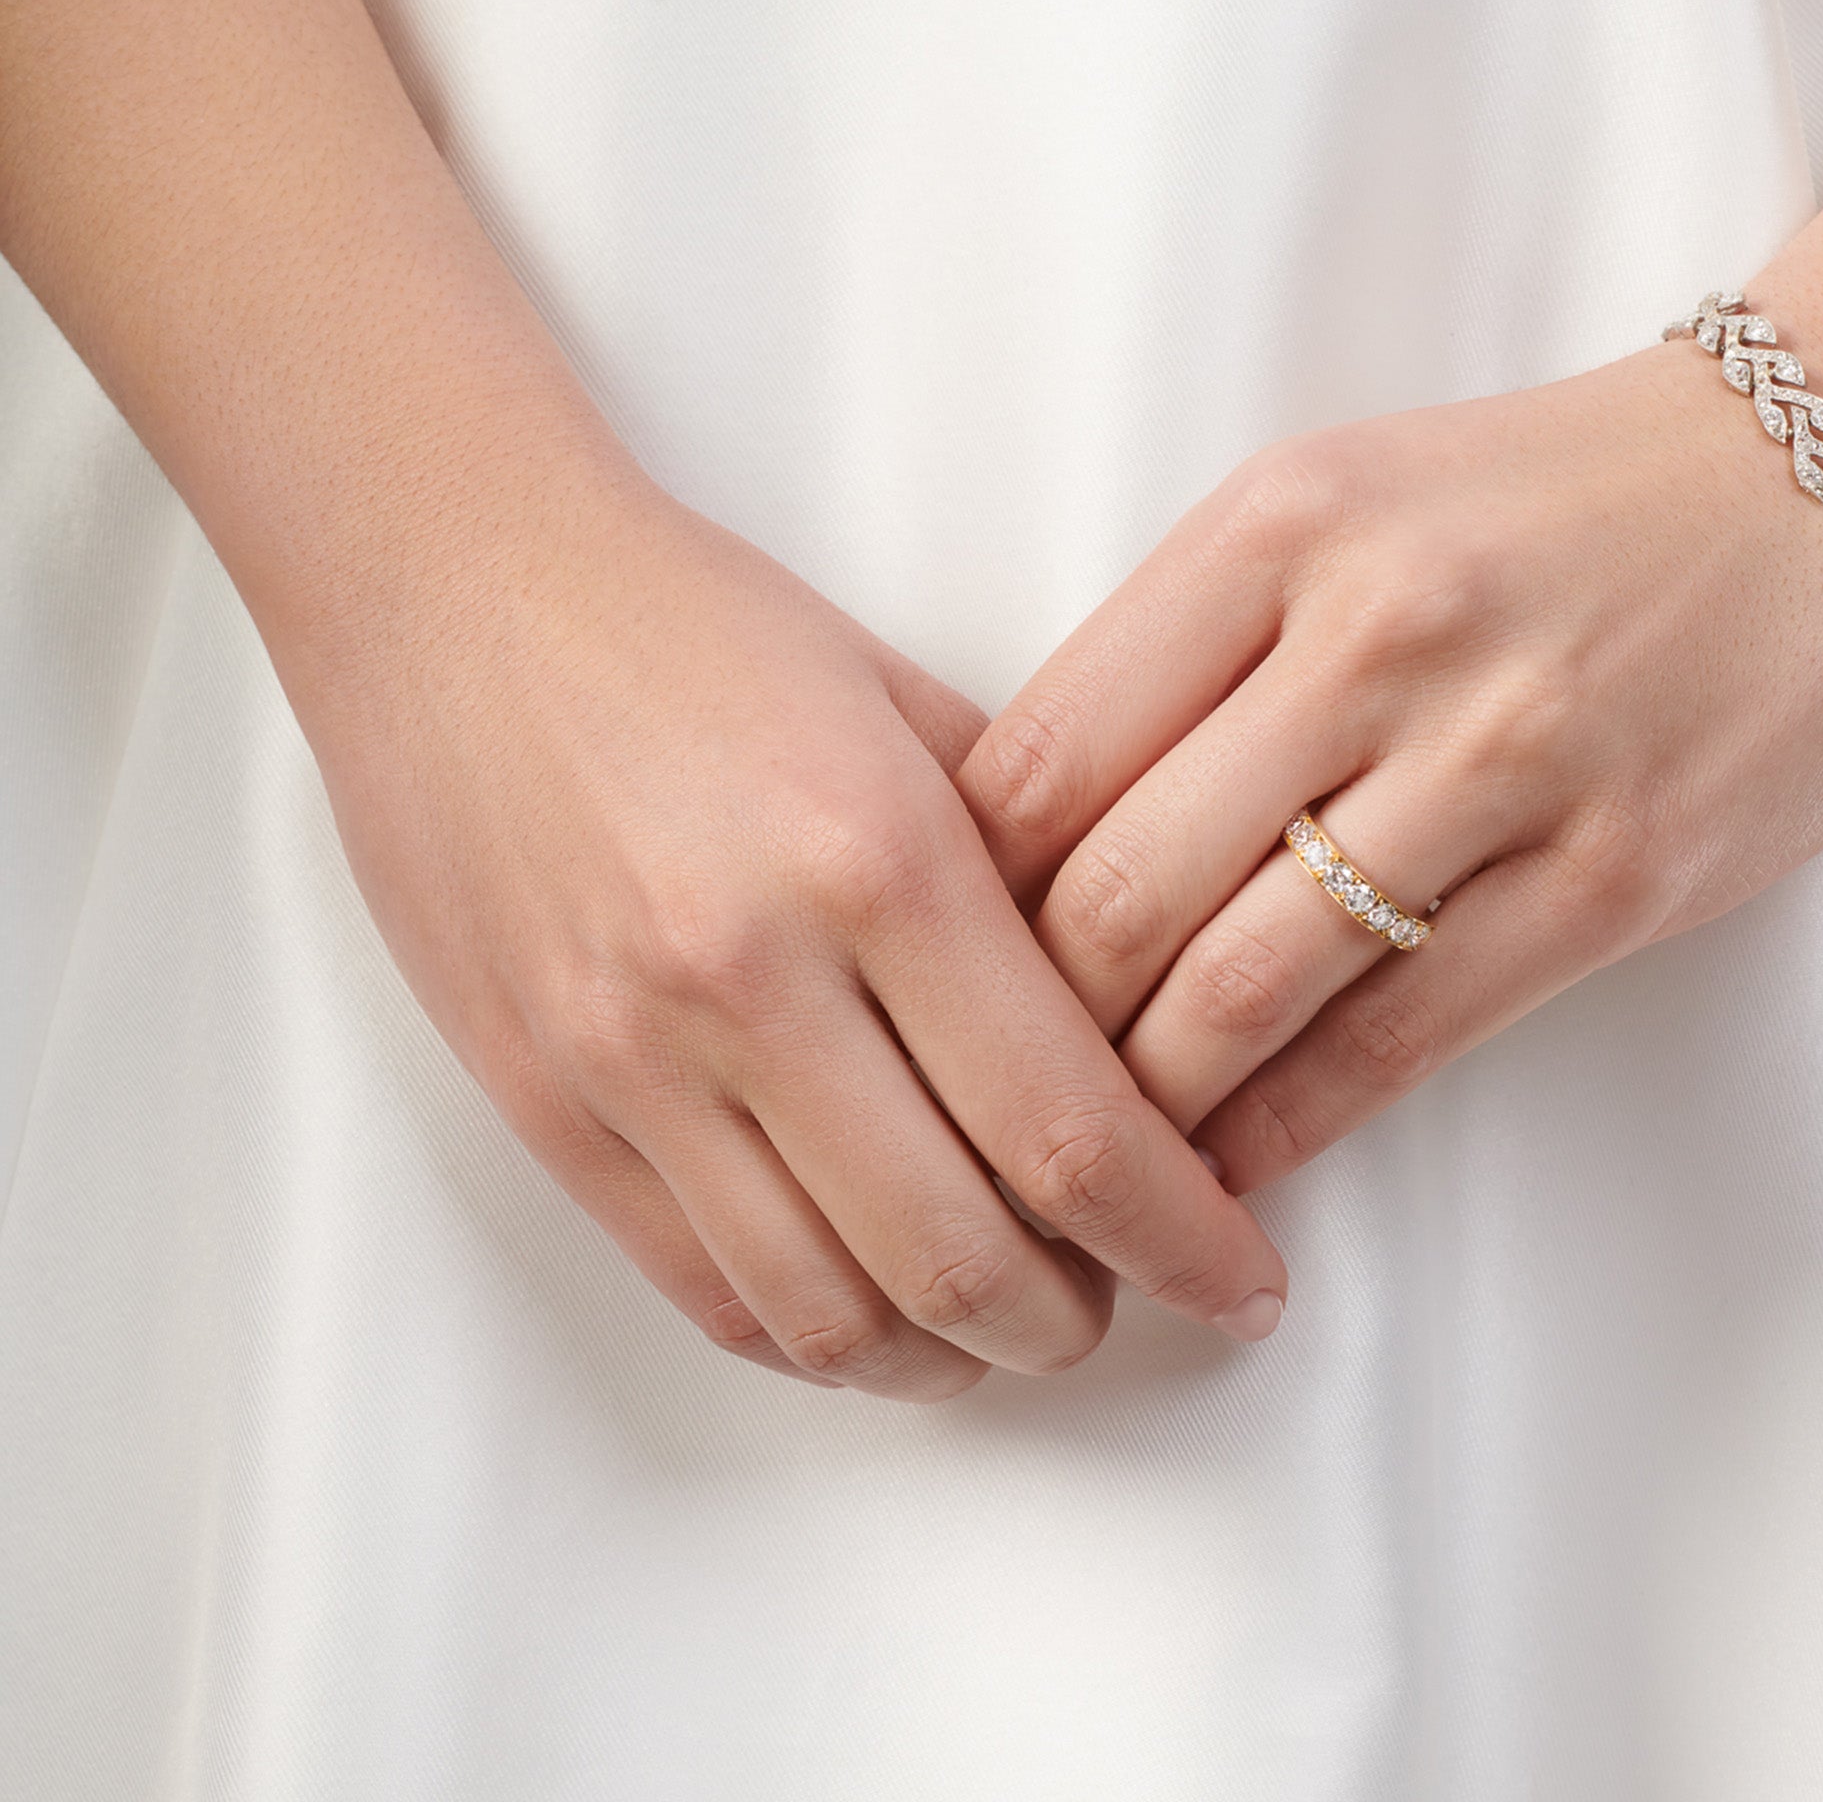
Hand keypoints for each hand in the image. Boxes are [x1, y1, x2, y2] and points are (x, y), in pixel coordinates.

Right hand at [273, 461, 1289, 1399]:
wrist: (455, 593)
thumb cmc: (692, 626)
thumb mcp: (904, 703)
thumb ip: (1020, 864)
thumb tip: (1129, 1021)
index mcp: (876, 859)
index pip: (1071, 1127)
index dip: (1181, 1237)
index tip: (1238, 1276)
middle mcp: (750, 981)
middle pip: (963, 1258)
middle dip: (1081, 1321)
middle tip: (1129, 1299)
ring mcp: (629, 1056)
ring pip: (828, 1312)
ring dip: (952, 1358)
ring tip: (1008, 1321)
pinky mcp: (544, 1101)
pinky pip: (700, 1287)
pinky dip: (814, 1339)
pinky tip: (875, 1312)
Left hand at [959, 331, 1822, 1190]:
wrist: (1813, 481)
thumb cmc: (1537, 502)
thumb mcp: (1327, 505)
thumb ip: (1182, 647)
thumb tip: (1029, 838)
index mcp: (1272, 527)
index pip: (1041, 752)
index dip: (958, 895)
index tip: (937, 970)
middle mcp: (1377, 632)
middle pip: (1118, 885)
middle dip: (1031, 1026)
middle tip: (993, 1094)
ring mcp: (1505, 753)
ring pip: (1248, 981)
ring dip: (1148, 1101)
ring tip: (1098, 1160)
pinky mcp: (1616, 869)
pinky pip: (1404, 1036)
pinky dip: (1292, 1124)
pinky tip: (1233, 1166)